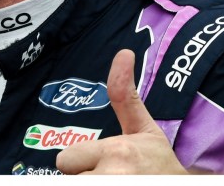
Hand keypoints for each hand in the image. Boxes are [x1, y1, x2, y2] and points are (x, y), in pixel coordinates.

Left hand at [57, 50, 186, 173]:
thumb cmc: (159, 161)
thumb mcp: (144, 128)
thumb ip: (123, 95)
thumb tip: (124, 52)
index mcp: (116, 153)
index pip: (64, 160)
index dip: (78, 162)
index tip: (100, 162)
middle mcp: (113, 177)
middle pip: (69, 178)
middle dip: (84, 176)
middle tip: (108, 174)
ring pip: (77, 185)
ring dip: (90, 182)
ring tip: (111, 180)